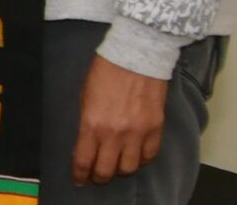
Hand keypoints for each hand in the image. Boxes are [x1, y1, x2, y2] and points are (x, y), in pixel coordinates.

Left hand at [73, 53, 168, 185]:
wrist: (135, 57)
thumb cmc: (105, 73)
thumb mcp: (85, 98)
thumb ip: (87, 123)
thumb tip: (87, 143)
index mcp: (91, 124)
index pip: (84, 160)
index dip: (80, 174)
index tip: (79, 180)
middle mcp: (114, 133)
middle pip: (107, 170)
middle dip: (99, 177)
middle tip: (97, 177)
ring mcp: (137, 132)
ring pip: (130, 167)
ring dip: (121, 170)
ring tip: (116, 166)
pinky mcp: (156, 128)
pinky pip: (150, 155)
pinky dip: (142, 160)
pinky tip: (136, 157)